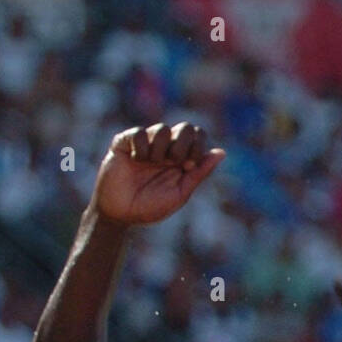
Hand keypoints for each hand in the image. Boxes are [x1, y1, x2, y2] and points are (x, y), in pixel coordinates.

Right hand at [90, 122, 224, 227]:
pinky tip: (135, 160)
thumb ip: (199, 173)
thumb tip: (221, 152)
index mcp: (181, 158)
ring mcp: (146, 143)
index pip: (198, 135)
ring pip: (163, 129)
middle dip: (183, 146)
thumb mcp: (180, 193)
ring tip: (150, 165)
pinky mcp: (125, 141)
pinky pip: (140, 132)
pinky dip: (141, 148)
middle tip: (173, 163)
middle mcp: (165, 147)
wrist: (120, 214)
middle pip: (186, 127)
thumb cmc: (150, 207)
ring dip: (160, 151)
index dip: (198, 146)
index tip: (189, 166)